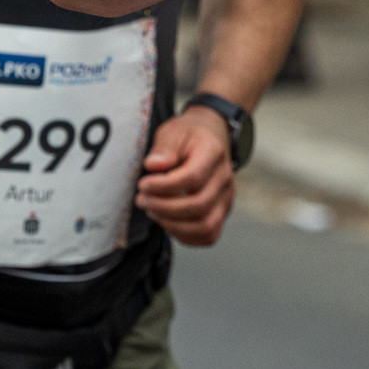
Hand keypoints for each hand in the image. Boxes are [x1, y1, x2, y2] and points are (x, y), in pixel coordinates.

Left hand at [135, 107, 235, 246]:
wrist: (210, 138)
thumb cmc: (189, 136)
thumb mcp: (173, 132)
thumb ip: (164, 148)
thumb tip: (154, 166)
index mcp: (213, 154)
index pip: (192, 177)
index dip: (164, 186)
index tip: (143, 184)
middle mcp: (224, 178)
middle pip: (198, 205)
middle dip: (163, 207)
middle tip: (142, 199)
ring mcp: (226, 198)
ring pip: (206, 226)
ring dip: (174, 225)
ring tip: (153, 211)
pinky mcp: (222, 212)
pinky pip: (209, 235)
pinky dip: (185, 236)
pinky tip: (167, 222)